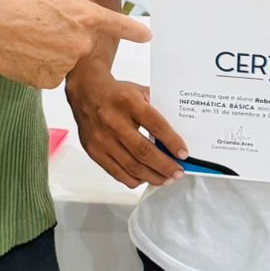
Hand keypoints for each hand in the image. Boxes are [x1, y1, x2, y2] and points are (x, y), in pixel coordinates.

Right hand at [0, 0, 150, 89]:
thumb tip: (75, 9)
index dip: (133, 31)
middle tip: (41, 27)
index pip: (117, 24)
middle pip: (81, 45)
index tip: (147, 36)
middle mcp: (80, 44)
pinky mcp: (48, 82)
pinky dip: (37, 66)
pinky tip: (22, 53)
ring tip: (27, 38)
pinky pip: (48, 74)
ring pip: (64, 61)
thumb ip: (71, 1)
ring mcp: (66, 66)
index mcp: (84, 17)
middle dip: (66, 38)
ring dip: (50, 53)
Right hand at [66, 66, 188, 188]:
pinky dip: (134, 179)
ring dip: (153, 176)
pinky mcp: (94, 152)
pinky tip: (145, 177)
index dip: (172, 142)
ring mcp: (102, 139)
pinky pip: (117, 173)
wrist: (86, 93)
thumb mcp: (139, 91)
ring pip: (131, 166)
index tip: (183, 154)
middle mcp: (113, 121)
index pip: (155, 125)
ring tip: (166, 179)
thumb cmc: (116, 94)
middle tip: (178, 172)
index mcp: (128, 102)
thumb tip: (177, 133)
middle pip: (143, 151)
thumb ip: (157, 109)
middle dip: (165, 166)